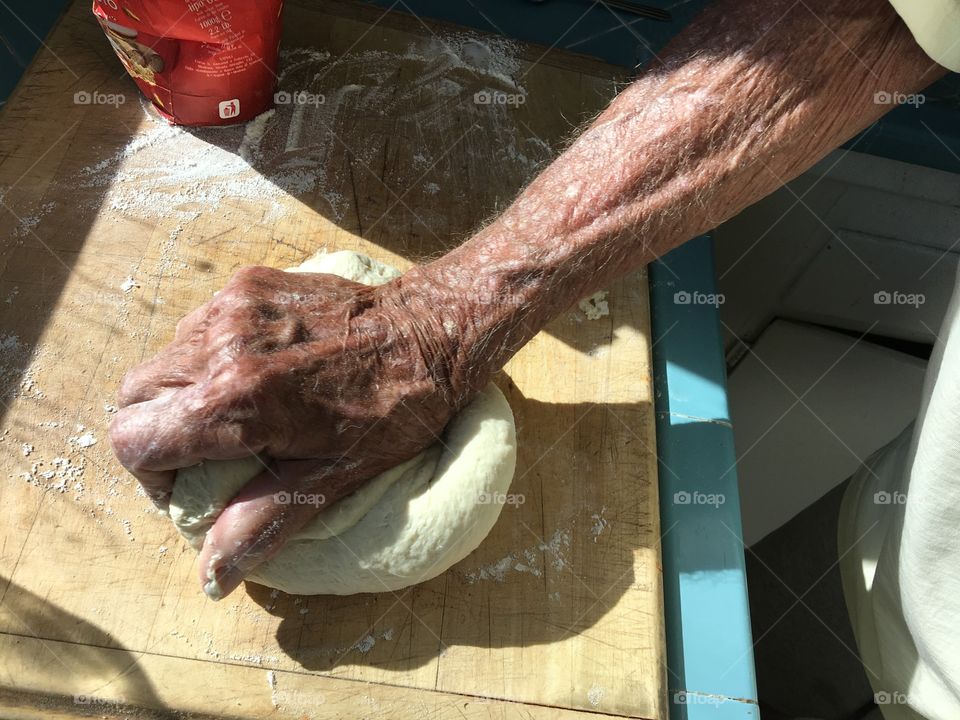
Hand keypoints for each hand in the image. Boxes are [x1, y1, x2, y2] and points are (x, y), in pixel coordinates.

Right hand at [109, 264, 474, 599]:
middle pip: (134, 395)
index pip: (134, 439)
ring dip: (183, 394)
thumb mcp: (334, 478)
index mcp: (239, 398)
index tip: (190, 485)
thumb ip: (262, 522)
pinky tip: (258, 372)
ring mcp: (232, 305)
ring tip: (237, 414)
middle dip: (156, 432)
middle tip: (205, 454)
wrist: (433, 328)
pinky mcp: (248, 283)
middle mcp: (222, 343)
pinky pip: (198, 328)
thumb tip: (212, 578)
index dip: (151, 474)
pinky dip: (210, 359)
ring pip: (163, 359)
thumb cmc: (395, 409)